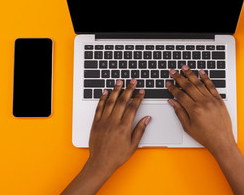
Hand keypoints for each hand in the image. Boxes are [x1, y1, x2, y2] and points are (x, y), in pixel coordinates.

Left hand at [62, 79, 150, 194]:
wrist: (100, 163)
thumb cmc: (117, 156)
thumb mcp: (133, 145)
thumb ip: (140, 130)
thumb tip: (147, 118)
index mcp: (124, 127)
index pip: (133, 107)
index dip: (138, 97)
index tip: (141, 91)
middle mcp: (113, 122)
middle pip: (122, 101)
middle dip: (128, 89)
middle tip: (132, 81)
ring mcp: (103, 121)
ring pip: (110, 101)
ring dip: (115, 90)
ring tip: (119, 81)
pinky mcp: (95, 123)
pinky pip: (99, 107)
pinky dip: (102, 98)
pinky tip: (105, 92)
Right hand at [166, 65, 234, 152]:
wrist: (222, 141)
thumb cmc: (205, 136)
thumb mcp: (188, 127)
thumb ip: (179, 112)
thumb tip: (172, 101)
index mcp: (194, 110)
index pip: (180, 95)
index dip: (172, 88)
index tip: (168, 83)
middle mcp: (203, 103)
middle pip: (188, 86)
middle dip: (179, 77)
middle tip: (173, 71)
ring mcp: (212, 100)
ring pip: (199, 83)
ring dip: (191, 74)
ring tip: (185, 68)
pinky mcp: (219, 100)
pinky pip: (212, 86)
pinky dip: (206, 78)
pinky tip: (201, 72)